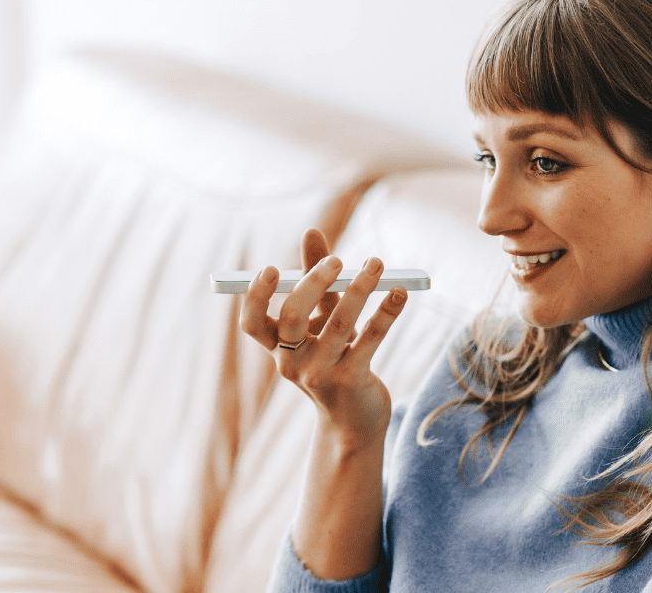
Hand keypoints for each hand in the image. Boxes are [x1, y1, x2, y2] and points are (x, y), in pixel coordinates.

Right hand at [239, 229, 407, 438]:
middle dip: (314, 282)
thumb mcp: (322, 319)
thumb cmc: (335, 358)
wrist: (354, 420)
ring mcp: (320, 374)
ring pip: (339, 324)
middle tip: (338, 261)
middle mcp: (292, 362)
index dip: (256, 297)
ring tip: (377, 264)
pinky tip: (400, 294)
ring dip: (360, 288)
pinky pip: (370, 339)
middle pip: (291, 318)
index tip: (270, 268)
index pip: (251, 324)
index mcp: (278, 347)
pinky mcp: (351, 381)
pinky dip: (386, 312)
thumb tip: (311, 231)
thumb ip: (316, 278)